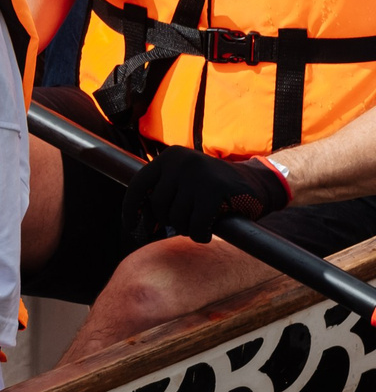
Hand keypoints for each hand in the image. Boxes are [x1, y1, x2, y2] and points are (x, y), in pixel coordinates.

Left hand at [124, 146, 289, 245]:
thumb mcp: (185, 179)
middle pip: (158, 206)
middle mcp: (181, 162)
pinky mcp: (215, 191)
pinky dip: (200, 234)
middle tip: (187, 221)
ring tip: (200, 221)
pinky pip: (196, 225)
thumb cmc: (215, 187)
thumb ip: (163, 191)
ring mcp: (198, 175)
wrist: (260, 182)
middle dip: (169, 221)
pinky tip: (207, 232)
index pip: (138, 185)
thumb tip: (138, 221)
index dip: (131, 209)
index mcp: (169, 157)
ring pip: (176, 218)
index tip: (131, 226)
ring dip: (187, 228)